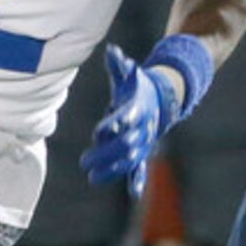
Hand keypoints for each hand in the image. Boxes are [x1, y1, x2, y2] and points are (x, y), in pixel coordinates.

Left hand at [81, 45, 178, 194]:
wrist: (161, 101)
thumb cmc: (136, 88)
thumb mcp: (128, 76)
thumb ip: (120, 65)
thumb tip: (112, 51)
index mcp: (136, 109)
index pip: (124, 118)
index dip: (112, 125)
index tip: (98, 133)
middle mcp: (142, 128)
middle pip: (125, 144)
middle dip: (105, 154)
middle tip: (84, 161)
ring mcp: (143, 142)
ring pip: (130, 160)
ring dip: (112, 170)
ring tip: (92, 177)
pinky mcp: (143, 152)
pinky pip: (141, 168)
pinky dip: (139, 180)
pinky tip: (135, 194)